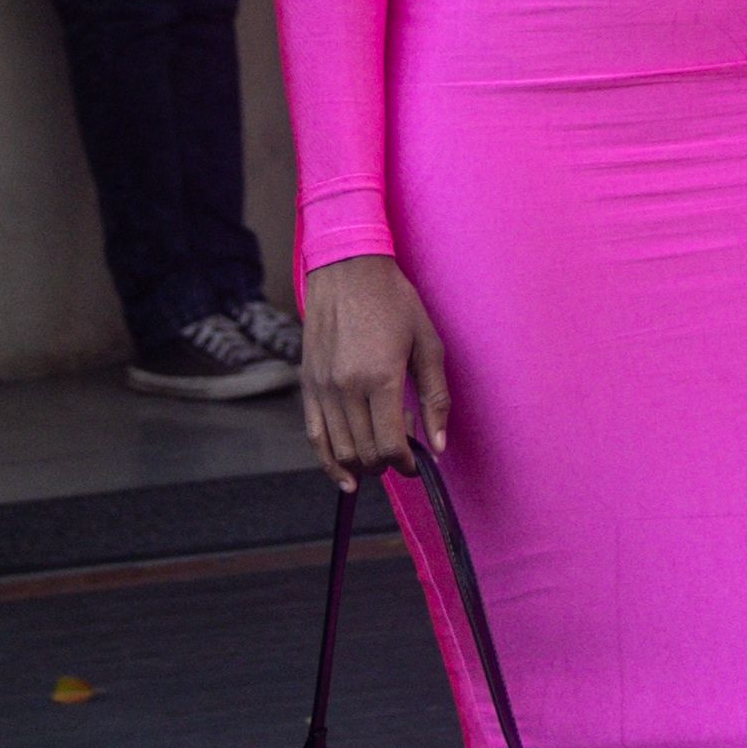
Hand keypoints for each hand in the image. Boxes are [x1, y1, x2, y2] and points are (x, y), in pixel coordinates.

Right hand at [299, 254, 448, 475]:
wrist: (348, 269)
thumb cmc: (394, 302)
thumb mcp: (427, 343)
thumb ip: (434, 397)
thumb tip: (438, 444)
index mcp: (380, 377)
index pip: (389, 444)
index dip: (405, 464)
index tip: (416, 464)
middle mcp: (346, 388)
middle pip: (364, 452)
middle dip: (387, 464)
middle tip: (403, 454)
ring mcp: (322, 388)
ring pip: (339, 450)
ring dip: (362, 465)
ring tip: (381, 460)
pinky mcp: (308, 384)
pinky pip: (314, 436)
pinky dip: (328, 462)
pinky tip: (345, 478)